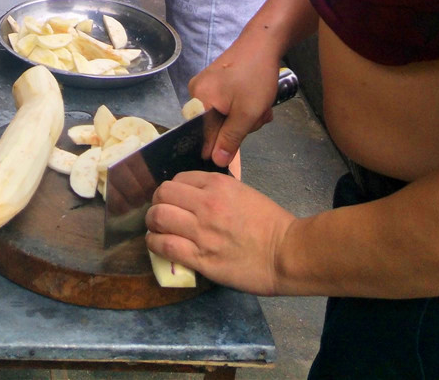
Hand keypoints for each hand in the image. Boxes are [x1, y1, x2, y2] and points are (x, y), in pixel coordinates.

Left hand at [146, 171, 293, 295]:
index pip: (178, 180)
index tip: (173, 201)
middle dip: (157, 204)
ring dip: (152, 224)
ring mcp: (202, 232)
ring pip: (158, 218)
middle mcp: (206, 204)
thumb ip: (215, 191)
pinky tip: (158, 244)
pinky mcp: (201, 258)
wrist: (286, 253)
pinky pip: (165, 246)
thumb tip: (192, 196)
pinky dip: (155, 244)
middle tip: (160, 214)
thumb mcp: (241, 192)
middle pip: (162, 195)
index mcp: (217, 185)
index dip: (172, 191)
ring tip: (156, 230)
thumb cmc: (269, 223)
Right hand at [189, 35, 284, 165]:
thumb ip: (230, 139)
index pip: (204, 137)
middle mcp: (196, 92)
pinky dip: (243, 106)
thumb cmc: (255, 77)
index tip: (240, 143)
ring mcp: (207, 85)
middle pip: (215, 126)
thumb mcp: (246, 114)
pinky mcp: (217, 81)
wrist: (263, 42)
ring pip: (225, 116)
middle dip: (240, 126)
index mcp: (198, 100)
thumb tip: (216, 162)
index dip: (221, 146)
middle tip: (257, 115)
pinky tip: (256, 99)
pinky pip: (227, 104)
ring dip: (245, 116)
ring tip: (260, 106)